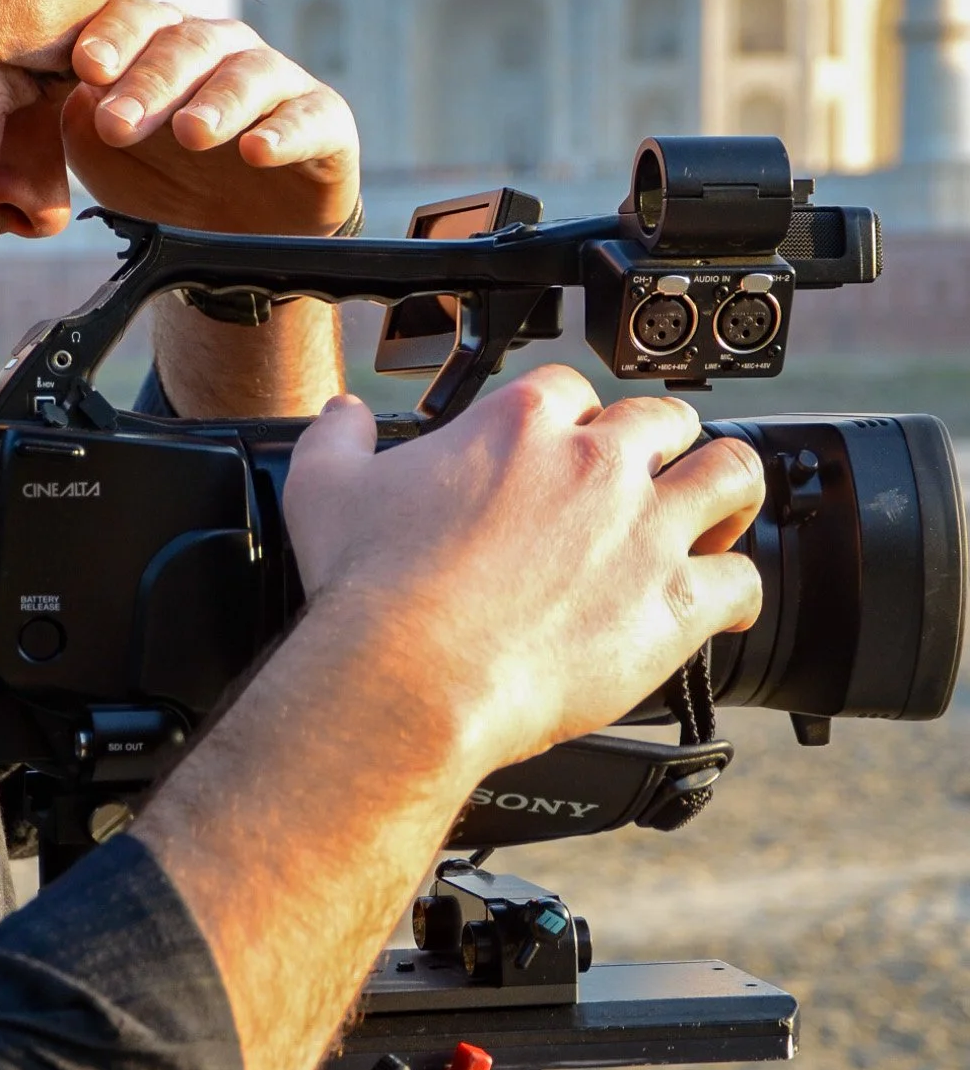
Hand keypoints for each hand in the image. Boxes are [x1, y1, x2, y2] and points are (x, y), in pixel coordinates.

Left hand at [59, 0, 358, 234]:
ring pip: (248, 73)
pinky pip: (310, 116)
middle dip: (151, 82)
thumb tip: (75, 98)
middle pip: (187, 44)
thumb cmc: (166, 182)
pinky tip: (258, 151)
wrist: (239, 240)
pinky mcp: (326, 121)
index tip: (87, 68)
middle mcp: (222, 51)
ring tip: (191, 133)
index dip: (113, 36)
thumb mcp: (109, 160)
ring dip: (217, 101)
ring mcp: (277, 82)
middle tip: (120, 120)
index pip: (137, 18)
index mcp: (164, 45)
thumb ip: (81, 126)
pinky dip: (285, 132)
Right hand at [283, 368, 765, 785]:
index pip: (573, 388)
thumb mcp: (328, 489)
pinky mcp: (675, 603)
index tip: (561, 449)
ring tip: (711, 521)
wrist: (411, 681)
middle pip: (667, 420)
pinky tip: (719, 607)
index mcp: (524, 423)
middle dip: (661, 447)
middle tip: (643, 483)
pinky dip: (736, 592)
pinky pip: (742, 580)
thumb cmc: (372, 591)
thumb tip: (343, 414)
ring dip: (725, 495)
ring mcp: (646, 531)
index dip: (572, 419)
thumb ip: (338, 437)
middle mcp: (598, 464)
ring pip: (732, 476)